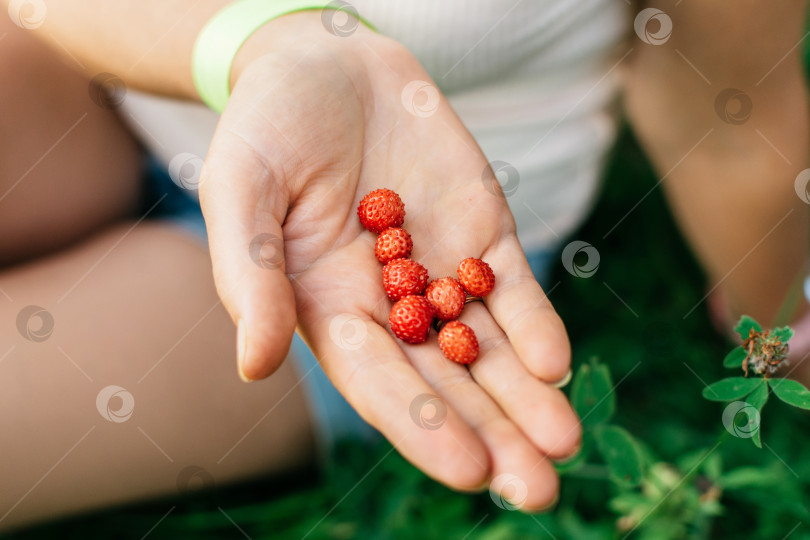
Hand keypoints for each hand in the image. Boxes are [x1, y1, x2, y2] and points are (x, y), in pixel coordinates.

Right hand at [198, 12, 579, 509]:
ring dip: (527, 397)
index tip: (469, 469)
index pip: (380, 383)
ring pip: (489, 348)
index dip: (423, 427)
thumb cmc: (267, 128)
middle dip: (493, 435)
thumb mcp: (240, 191)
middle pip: (446, 384)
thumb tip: (255, 366)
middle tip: (539, 490)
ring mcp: (441, 272)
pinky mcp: (481, 233)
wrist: (327, 63)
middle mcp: (391, 306)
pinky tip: (555, 364)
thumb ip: (251, 277)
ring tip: (566, 444)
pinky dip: (534, 324)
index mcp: (329, 310)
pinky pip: (511, 288)